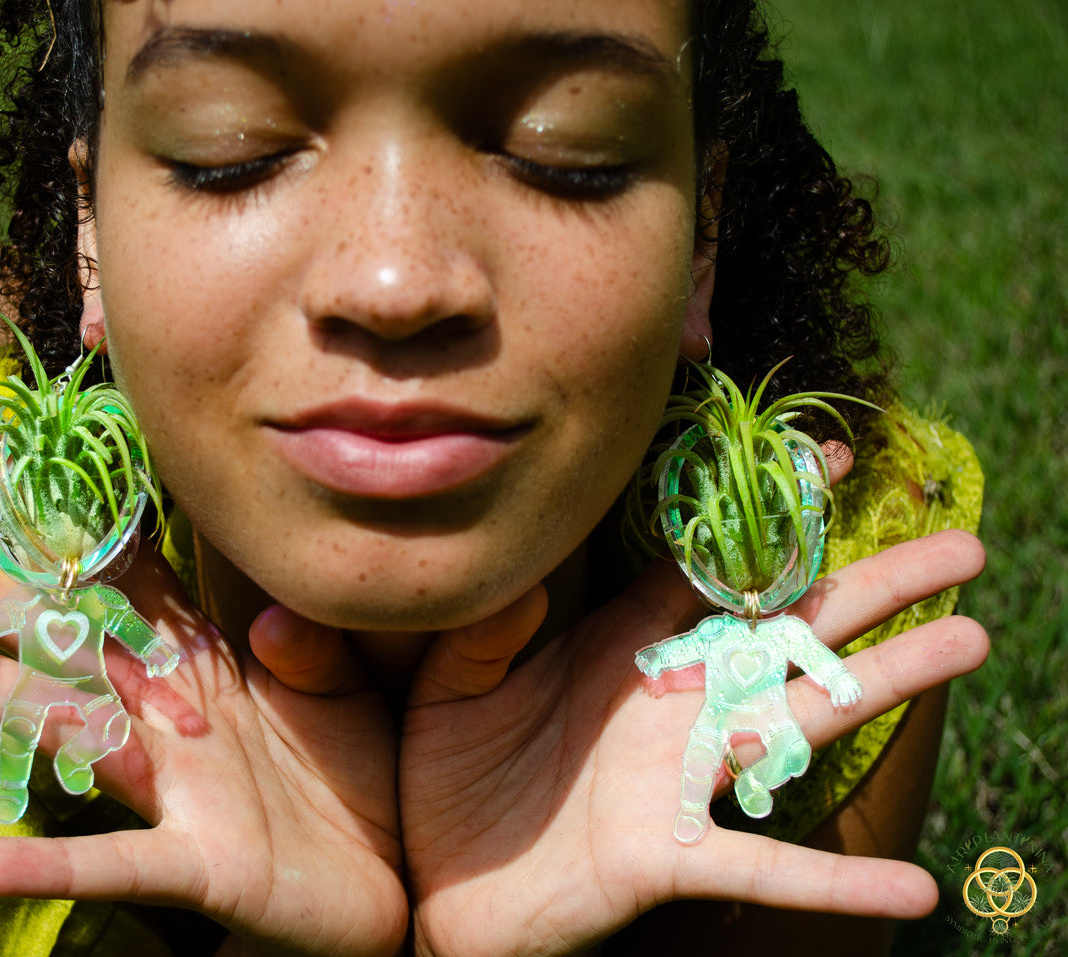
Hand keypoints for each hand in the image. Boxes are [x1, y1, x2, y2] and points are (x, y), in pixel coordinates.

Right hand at [0, 529, 406, 956]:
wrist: (393, 881)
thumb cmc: (356, 770)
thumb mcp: (343, 687)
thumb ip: (305, 645)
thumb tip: (269, 616)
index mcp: (200, 665)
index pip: (126, 587)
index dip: (72, 534)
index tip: (5, 475)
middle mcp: (167, 720)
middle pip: (60, 644)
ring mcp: (174, 791)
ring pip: (64, 730)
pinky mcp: (198, 865)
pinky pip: (117, 865)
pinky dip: (47, 868)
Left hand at [399, 529, 985, 956]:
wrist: (442, 885)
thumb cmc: (447, 775)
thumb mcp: (450, 686)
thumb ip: (487, 629)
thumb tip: (532, 573)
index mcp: (621, 652)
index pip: (709, 571)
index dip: (769, 519)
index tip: (830, 460)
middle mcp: (669, 706)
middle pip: (788, 633)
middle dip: (873, 587)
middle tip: (964, 545)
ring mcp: (679, 778)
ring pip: (801, 719)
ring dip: (886, 683)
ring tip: (973, 640)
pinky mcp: (669, 855)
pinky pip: (764, 867)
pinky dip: (837, 882)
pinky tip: (918, 891)